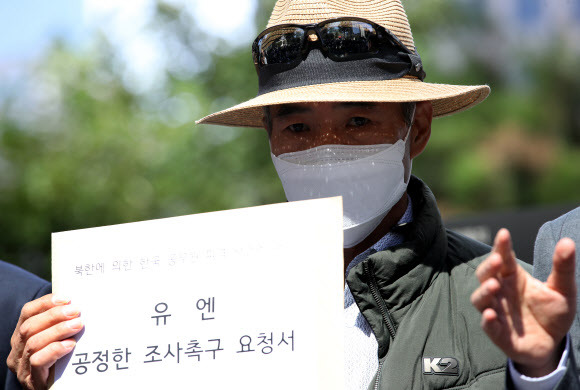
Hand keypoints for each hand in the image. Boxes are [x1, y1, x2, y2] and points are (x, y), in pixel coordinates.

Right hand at [7, 294, 83, 389]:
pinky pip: (38, 362)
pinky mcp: (32, 381)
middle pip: (30, 327)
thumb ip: (63, 323)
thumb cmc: (62, 361)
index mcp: (22, 336)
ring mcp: (22, 367)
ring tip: (77, 325)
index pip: (27, 313)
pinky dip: (54, 350)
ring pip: (33, 343)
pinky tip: (70, 345)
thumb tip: (79, 304)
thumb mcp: (59, 339)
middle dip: (54, 316)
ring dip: (58, 330)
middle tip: (76, 311)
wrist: (62, 387)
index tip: (66, 298)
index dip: (45, 303)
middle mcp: (18, 350)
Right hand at [470, 228, 575, 376]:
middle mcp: (501, 292)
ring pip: (480, 299)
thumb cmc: (553, 313)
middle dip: (488, 266)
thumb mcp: (563, 289)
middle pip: (485, 275)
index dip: (501, 246)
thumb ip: (563, 267)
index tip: (504, 234)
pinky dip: (487, 320)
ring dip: (484, 291)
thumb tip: (567, 242)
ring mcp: (498, 311)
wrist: (553, 344)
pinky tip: (491, 314)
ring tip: (493, 285)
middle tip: (498, 260)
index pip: (504, 258)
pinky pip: (488, 326)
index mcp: (513, 278)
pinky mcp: (498, 333)